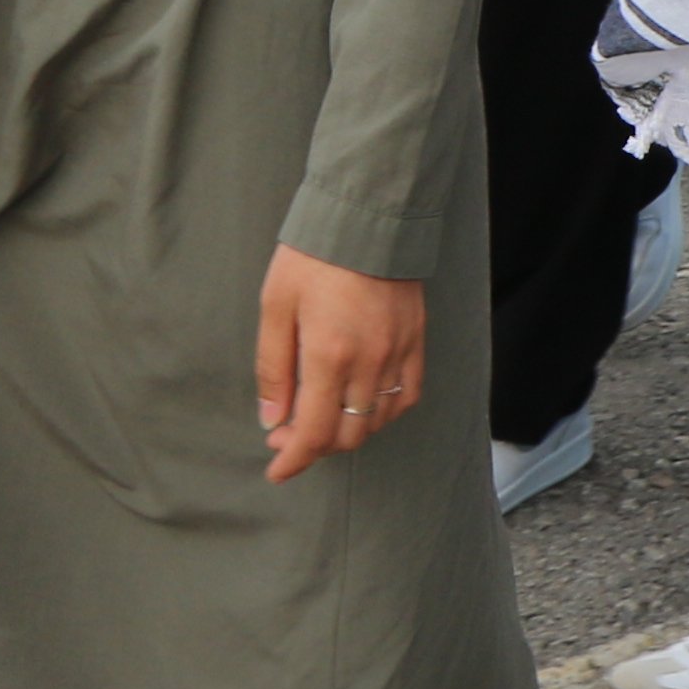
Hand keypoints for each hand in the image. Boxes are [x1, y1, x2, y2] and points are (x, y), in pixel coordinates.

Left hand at [256, 246, 430, 484]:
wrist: (367, 217)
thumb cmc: (313, 256)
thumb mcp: (276, 307)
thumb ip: (274, 369)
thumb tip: (271, 420)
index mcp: (329, 355)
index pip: (314, 432)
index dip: (294, 460)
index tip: (277, 471)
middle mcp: (369, 363)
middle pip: (347, 435)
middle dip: (314, 445)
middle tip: (287, 433)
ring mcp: (398, 353)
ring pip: (376, 421)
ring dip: (346, 431)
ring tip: (320, 415)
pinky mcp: (416, 341)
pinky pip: (406, 396)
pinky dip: (382, 412)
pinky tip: (363, 405)